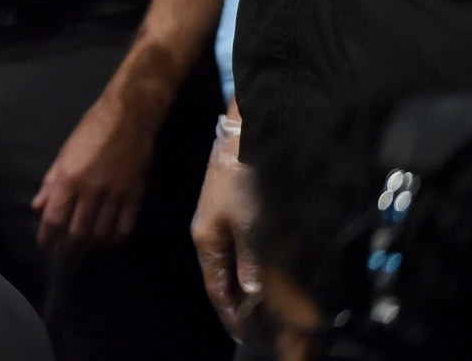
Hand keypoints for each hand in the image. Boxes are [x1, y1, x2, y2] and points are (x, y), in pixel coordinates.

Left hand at [31, 90, 156, 249]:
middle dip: (68, 248)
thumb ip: (51, 183)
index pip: (54, 219)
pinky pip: (124, 228)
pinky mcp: (136, 196)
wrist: (129, 117)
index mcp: (69, 178)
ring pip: (101, 234)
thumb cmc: (91, 131)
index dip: (48, 237)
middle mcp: (91, 191)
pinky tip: (107, 240)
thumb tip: (37, 207)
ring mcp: (116, 195)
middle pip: (78, 233)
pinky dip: (114, 239)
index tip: (45, 245)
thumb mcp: (64, 153)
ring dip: (90, 246)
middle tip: (64, 253)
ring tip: (83, 248)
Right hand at [192, 124, 260, 337]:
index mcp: (206, 241)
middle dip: (239, 306)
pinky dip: (250, 268)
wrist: (242, 133)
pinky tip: (262, 273)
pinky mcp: (230, 209)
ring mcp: (218, 221)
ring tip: (264, 309)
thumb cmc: (243, 179)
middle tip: (260, 330)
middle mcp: (207, 234)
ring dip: (246, 288)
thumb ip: (251, 261)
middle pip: (221, 279)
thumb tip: (252, 295)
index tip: (247, 338)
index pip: (216, 289)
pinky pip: (238, 250)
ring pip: (231, 265)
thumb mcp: (251, 224)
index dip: (232, 315)